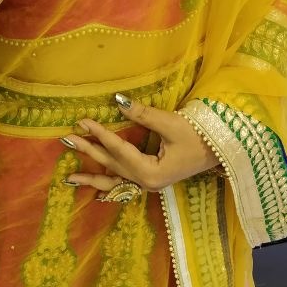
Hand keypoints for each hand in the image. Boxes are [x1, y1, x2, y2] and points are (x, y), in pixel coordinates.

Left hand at [61, 95, 217, 196]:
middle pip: (112, 166)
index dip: (101, 134)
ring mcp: (148, 183)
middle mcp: (147, 183)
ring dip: (92, 177)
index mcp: (152, 173)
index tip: (83, 122)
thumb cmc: (199, 136)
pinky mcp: (150, 179)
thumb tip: (118, 101)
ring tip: (69, 178)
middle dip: (89, 152)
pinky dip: (108, 182)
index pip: (120, 151)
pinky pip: (124, 182)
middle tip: (67, 139)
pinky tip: (94, 186)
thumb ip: (143, 114)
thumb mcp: (170, 124)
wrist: (220, 149)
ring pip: (115, 180)